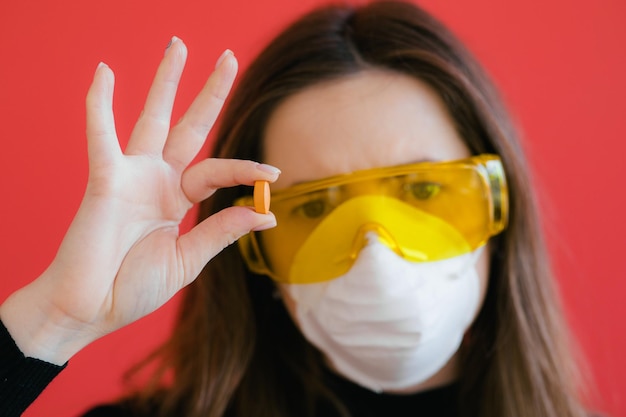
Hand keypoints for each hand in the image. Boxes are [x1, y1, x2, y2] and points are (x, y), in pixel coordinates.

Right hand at [0, 37, 278, 364]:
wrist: (91, 310)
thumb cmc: (133, 288)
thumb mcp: (188, 261)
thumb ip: (222, 231)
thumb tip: (267, 214)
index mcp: (177, 200)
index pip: (217, 170)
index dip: (245, 168)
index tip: (273, 175)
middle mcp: (157, 181)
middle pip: (189, 128)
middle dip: (208, 94)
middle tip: (230, 58)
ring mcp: (132, 177)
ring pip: (152, 120)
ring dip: (165, 83)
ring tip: (179, 47)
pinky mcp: (105, 180)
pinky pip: (102, 137)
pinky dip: (100, 106)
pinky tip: (105, 73)